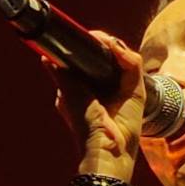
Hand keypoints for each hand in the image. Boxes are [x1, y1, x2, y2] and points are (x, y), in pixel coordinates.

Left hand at [40, 30, 145, 181]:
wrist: (103, 148)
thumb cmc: (86, 128)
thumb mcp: (69, 97)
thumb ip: (62, 76)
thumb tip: (47, 57)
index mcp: (95, 86)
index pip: (96, 59)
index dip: (90, 46)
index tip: (80, 37)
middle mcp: (112, 85)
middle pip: (111, 55)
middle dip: (101, 42)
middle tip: (91, 37)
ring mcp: (125, 86)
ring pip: (123, 56)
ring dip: (111, 44)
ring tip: (101, 40)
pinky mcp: (137, 89)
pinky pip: (134, 64)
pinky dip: (124, 53)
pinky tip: (112, 47)